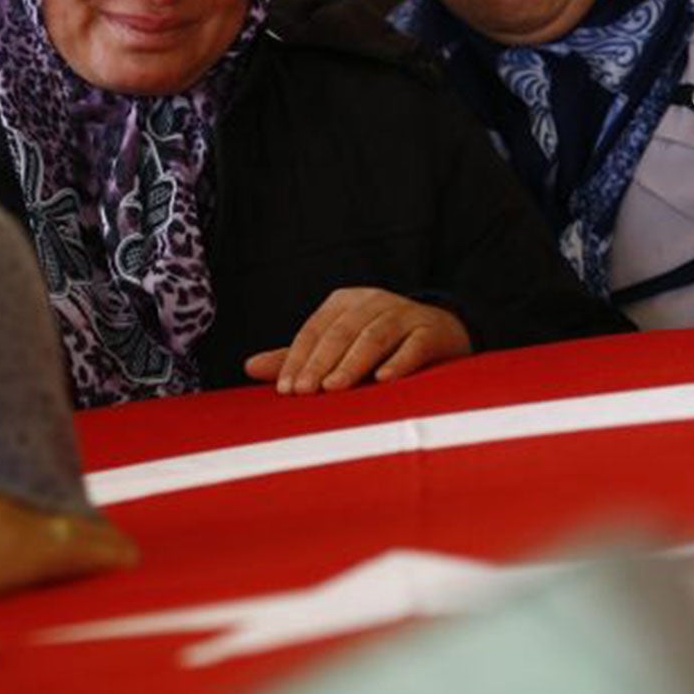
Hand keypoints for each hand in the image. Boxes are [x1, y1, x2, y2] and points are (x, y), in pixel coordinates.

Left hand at [244, 288, 471, 394]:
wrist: (443, 334)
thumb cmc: (380, 345)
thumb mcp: (339, 346)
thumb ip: (298, 357)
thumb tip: (249, 367)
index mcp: (344, 301)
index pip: (315, 329)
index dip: (298, 357)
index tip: (286, 388)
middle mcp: (373, 301)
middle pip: (341, 331)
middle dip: (320, 362)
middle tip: (304, 392)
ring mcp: (404, 313)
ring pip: (374, 336)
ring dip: (352, 363)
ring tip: (334, 388)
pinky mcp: (432, 331)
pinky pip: (414, 346)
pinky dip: (398, 362)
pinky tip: (383, 380)